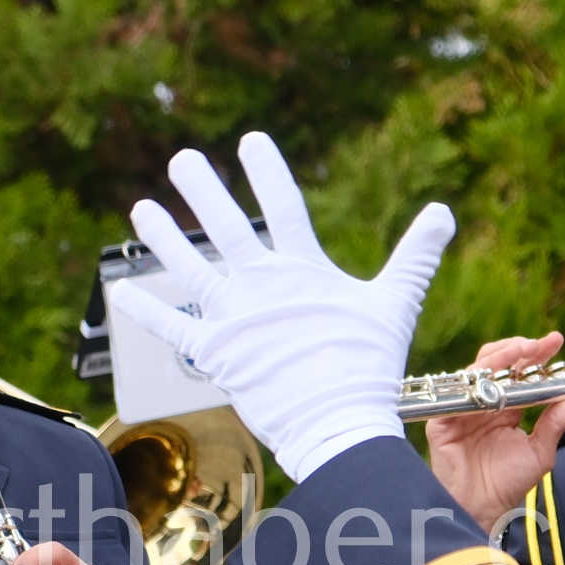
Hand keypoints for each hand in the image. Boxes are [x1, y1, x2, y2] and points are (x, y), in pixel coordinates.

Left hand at [108, 132, 453, 482]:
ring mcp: (233, 319)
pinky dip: (146, 312)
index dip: (267, 170)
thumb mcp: (396, 303)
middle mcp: (260, 286)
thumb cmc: (370, 366)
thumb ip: (415, 255)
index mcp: (302, 270)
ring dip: (164, 237)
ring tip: (140, 207)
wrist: (339, 424)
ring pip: (190, 267)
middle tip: (182, 159)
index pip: (283, 206)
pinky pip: (172, 330)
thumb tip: (443, 211)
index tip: (250, 140)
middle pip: (225, 226)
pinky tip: (120, 292)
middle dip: (202, 189)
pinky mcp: (214, 354)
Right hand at [423, 333, 564, 533]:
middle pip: (499, 363)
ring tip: (522, 350)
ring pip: (479, 369)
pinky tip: (495, 374)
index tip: (556, 341)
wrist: (479, 509)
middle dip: (520, 348)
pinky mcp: (443, 417)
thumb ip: (557, 423)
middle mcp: (486, 403)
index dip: (538, 355)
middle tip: (540, 344)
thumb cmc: (506, 485)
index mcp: (508, 408)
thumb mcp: (540, 451)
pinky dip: (477, 378)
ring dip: (501, 356)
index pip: (522, 373)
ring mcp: (464, 407)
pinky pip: (459, 391)